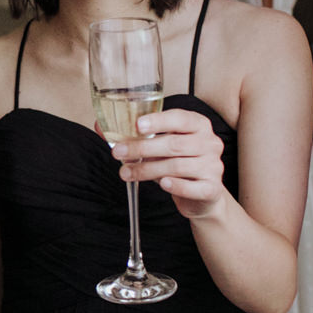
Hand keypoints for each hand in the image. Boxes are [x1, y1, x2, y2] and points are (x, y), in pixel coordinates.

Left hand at [108, 108, 226, 220]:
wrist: (201, 194)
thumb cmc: (177, 162)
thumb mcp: (160, 145)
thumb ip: (134, 136)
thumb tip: (99, 127)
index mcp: (198, 125)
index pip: (180, 118)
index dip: (159, 121)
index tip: (137, 126)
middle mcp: (210, 142)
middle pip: (174, 144)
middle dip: (141, 148)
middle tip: (118, 153)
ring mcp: (213, 165)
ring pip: (177, 166)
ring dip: (147, 170)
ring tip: (126, 173)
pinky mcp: (212, 188)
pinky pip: (191, 187)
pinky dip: (175, 186)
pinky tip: (161, 184)